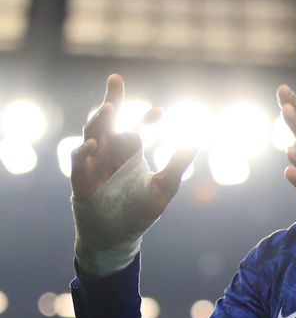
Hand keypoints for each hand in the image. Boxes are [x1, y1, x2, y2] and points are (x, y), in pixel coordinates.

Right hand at [71, 74, 194, 218]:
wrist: (119, 238)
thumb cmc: (140, 211)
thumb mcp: (165, 187)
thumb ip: (178, 164)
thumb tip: (197, 140)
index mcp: (129, 152)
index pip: (135, 127)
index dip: (145, 118)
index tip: (160, 112)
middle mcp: (109, 154)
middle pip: (108, 121)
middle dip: (111, 100)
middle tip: (116, 79)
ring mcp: (93, 165)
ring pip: (91, 135)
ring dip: (98, 121)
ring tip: (108, 108)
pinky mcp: (81, 181)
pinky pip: (77, 162)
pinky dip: (83, 152)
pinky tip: (94, 144)